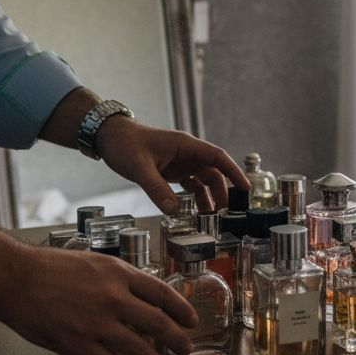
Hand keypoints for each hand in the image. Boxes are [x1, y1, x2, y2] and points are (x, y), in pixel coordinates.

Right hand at [0, 209, 199, 354]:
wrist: (16, 277)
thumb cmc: (49, 267)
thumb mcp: (94, 261)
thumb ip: (119, 277)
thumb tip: (141, 293)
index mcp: (118, 273)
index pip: (163, 293)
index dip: (182, 309)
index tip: (191, 320)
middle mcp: (113, 297)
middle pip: (159, 324)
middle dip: (178, 340)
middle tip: (185, 348)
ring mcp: (97, 323)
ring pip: (140, 349)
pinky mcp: (79, 344)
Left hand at [95, 115, 250, 213]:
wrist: (109, 136)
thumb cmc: (125, 143)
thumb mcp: (140, 167)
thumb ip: (156, 189)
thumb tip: (173, 210)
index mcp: (185, 146)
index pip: (218, 158)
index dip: (234, 172)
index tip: (246, 188)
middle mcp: (187, 153)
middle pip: (214, 173)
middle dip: (222, 192)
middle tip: (224, 214)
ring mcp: (180, 161)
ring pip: (203, 180)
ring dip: (209, 197)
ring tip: (211, 218)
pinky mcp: (171, 170)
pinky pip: (190, 184)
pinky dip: (195, 197)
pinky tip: (195, 211)